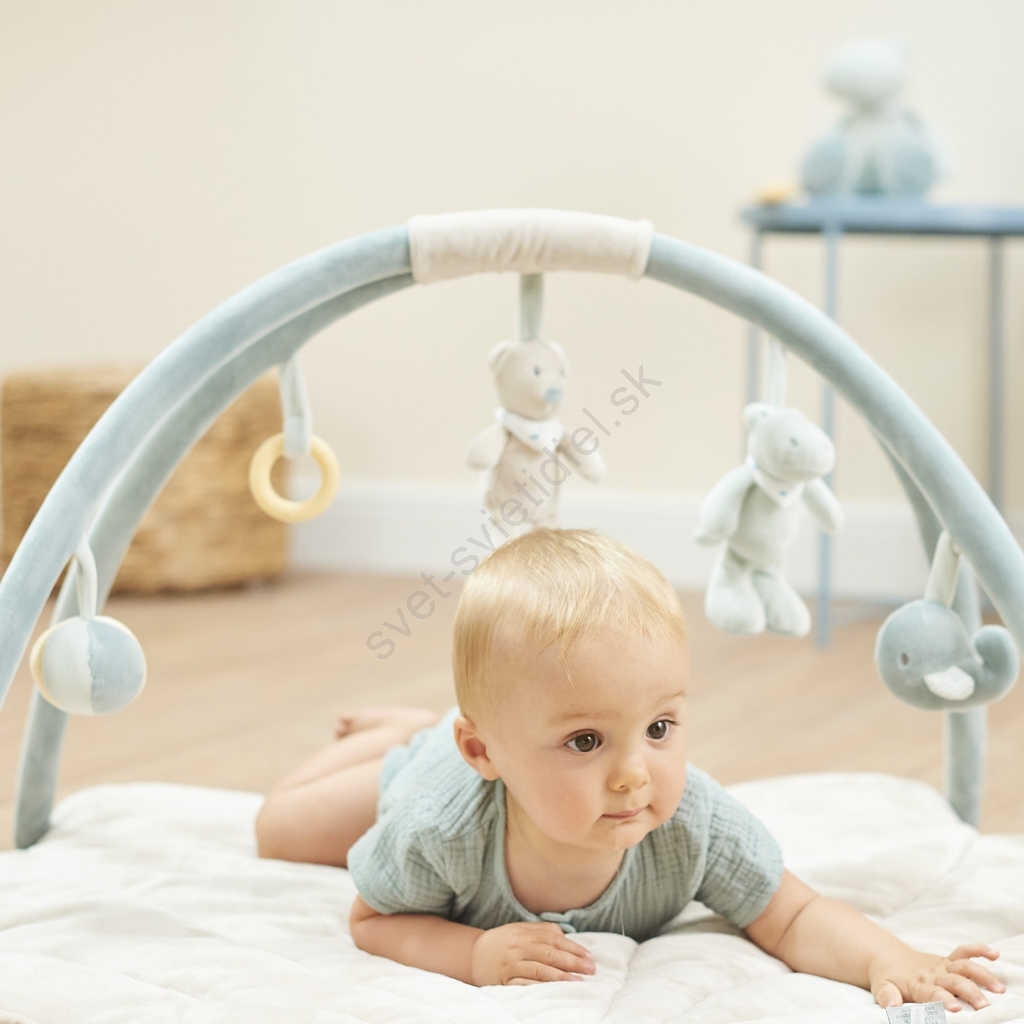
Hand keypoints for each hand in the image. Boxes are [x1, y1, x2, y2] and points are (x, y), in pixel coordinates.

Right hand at [470, 922, 595, 985]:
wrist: (473, 954)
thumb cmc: (503, 942)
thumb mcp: (520, 930)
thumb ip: (541, 931)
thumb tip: (566, 937)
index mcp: (525, 932)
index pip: (554, 938)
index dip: (573, 947)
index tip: (589, 956)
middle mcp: (519, 946)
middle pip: (550, 953)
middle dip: (573, 961)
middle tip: (591, 969)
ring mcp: (512, 963)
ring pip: (540, 969)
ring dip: (561, 976)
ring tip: (579, 981)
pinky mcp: (505, 980)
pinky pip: (525, 984)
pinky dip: (540, 987)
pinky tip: (553, 990)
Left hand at [870, 944, 1004, 1011]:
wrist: (886, 958)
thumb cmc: (887, 978)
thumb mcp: (882, 988)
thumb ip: (888, 997)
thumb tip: (892, 1007)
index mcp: (918, 984)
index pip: (932, 993)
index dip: (943, 1000)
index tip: (955, 1008)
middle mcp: (933, 974)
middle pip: (954, 981)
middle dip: (969, 992)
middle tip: (984, 1005)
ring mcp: (941, 966)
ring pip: (964, 967)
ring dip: (982, 976)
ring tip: (999, 989)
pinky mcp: (947, 961)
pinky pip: (963, 952)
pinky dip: (978, 950)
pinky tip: (994, 954)